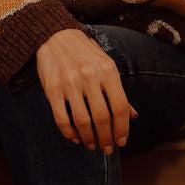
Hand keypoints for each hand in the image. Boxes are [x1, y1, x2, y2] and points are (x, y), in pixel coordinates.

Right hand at [35, 28, 137, 152]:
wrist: (55, 35)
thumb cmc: (85, 53)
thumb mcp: (107, 65)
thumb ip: (118, 91)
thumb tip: (132, 116)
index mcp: (108, 71)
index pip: (119, 107)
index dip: (122, 128)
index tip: (122, 141)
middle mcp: (90, 77)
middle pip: (102, 117)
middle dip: (107, 138)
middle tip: (107, 148)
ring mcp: (70, 83)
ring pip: (82, 121)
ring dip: (89, 139)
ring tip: (92, 145)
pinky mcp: (52, 89)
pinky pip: (61, 118)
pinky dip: (69, 133)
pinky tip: (75, 137)